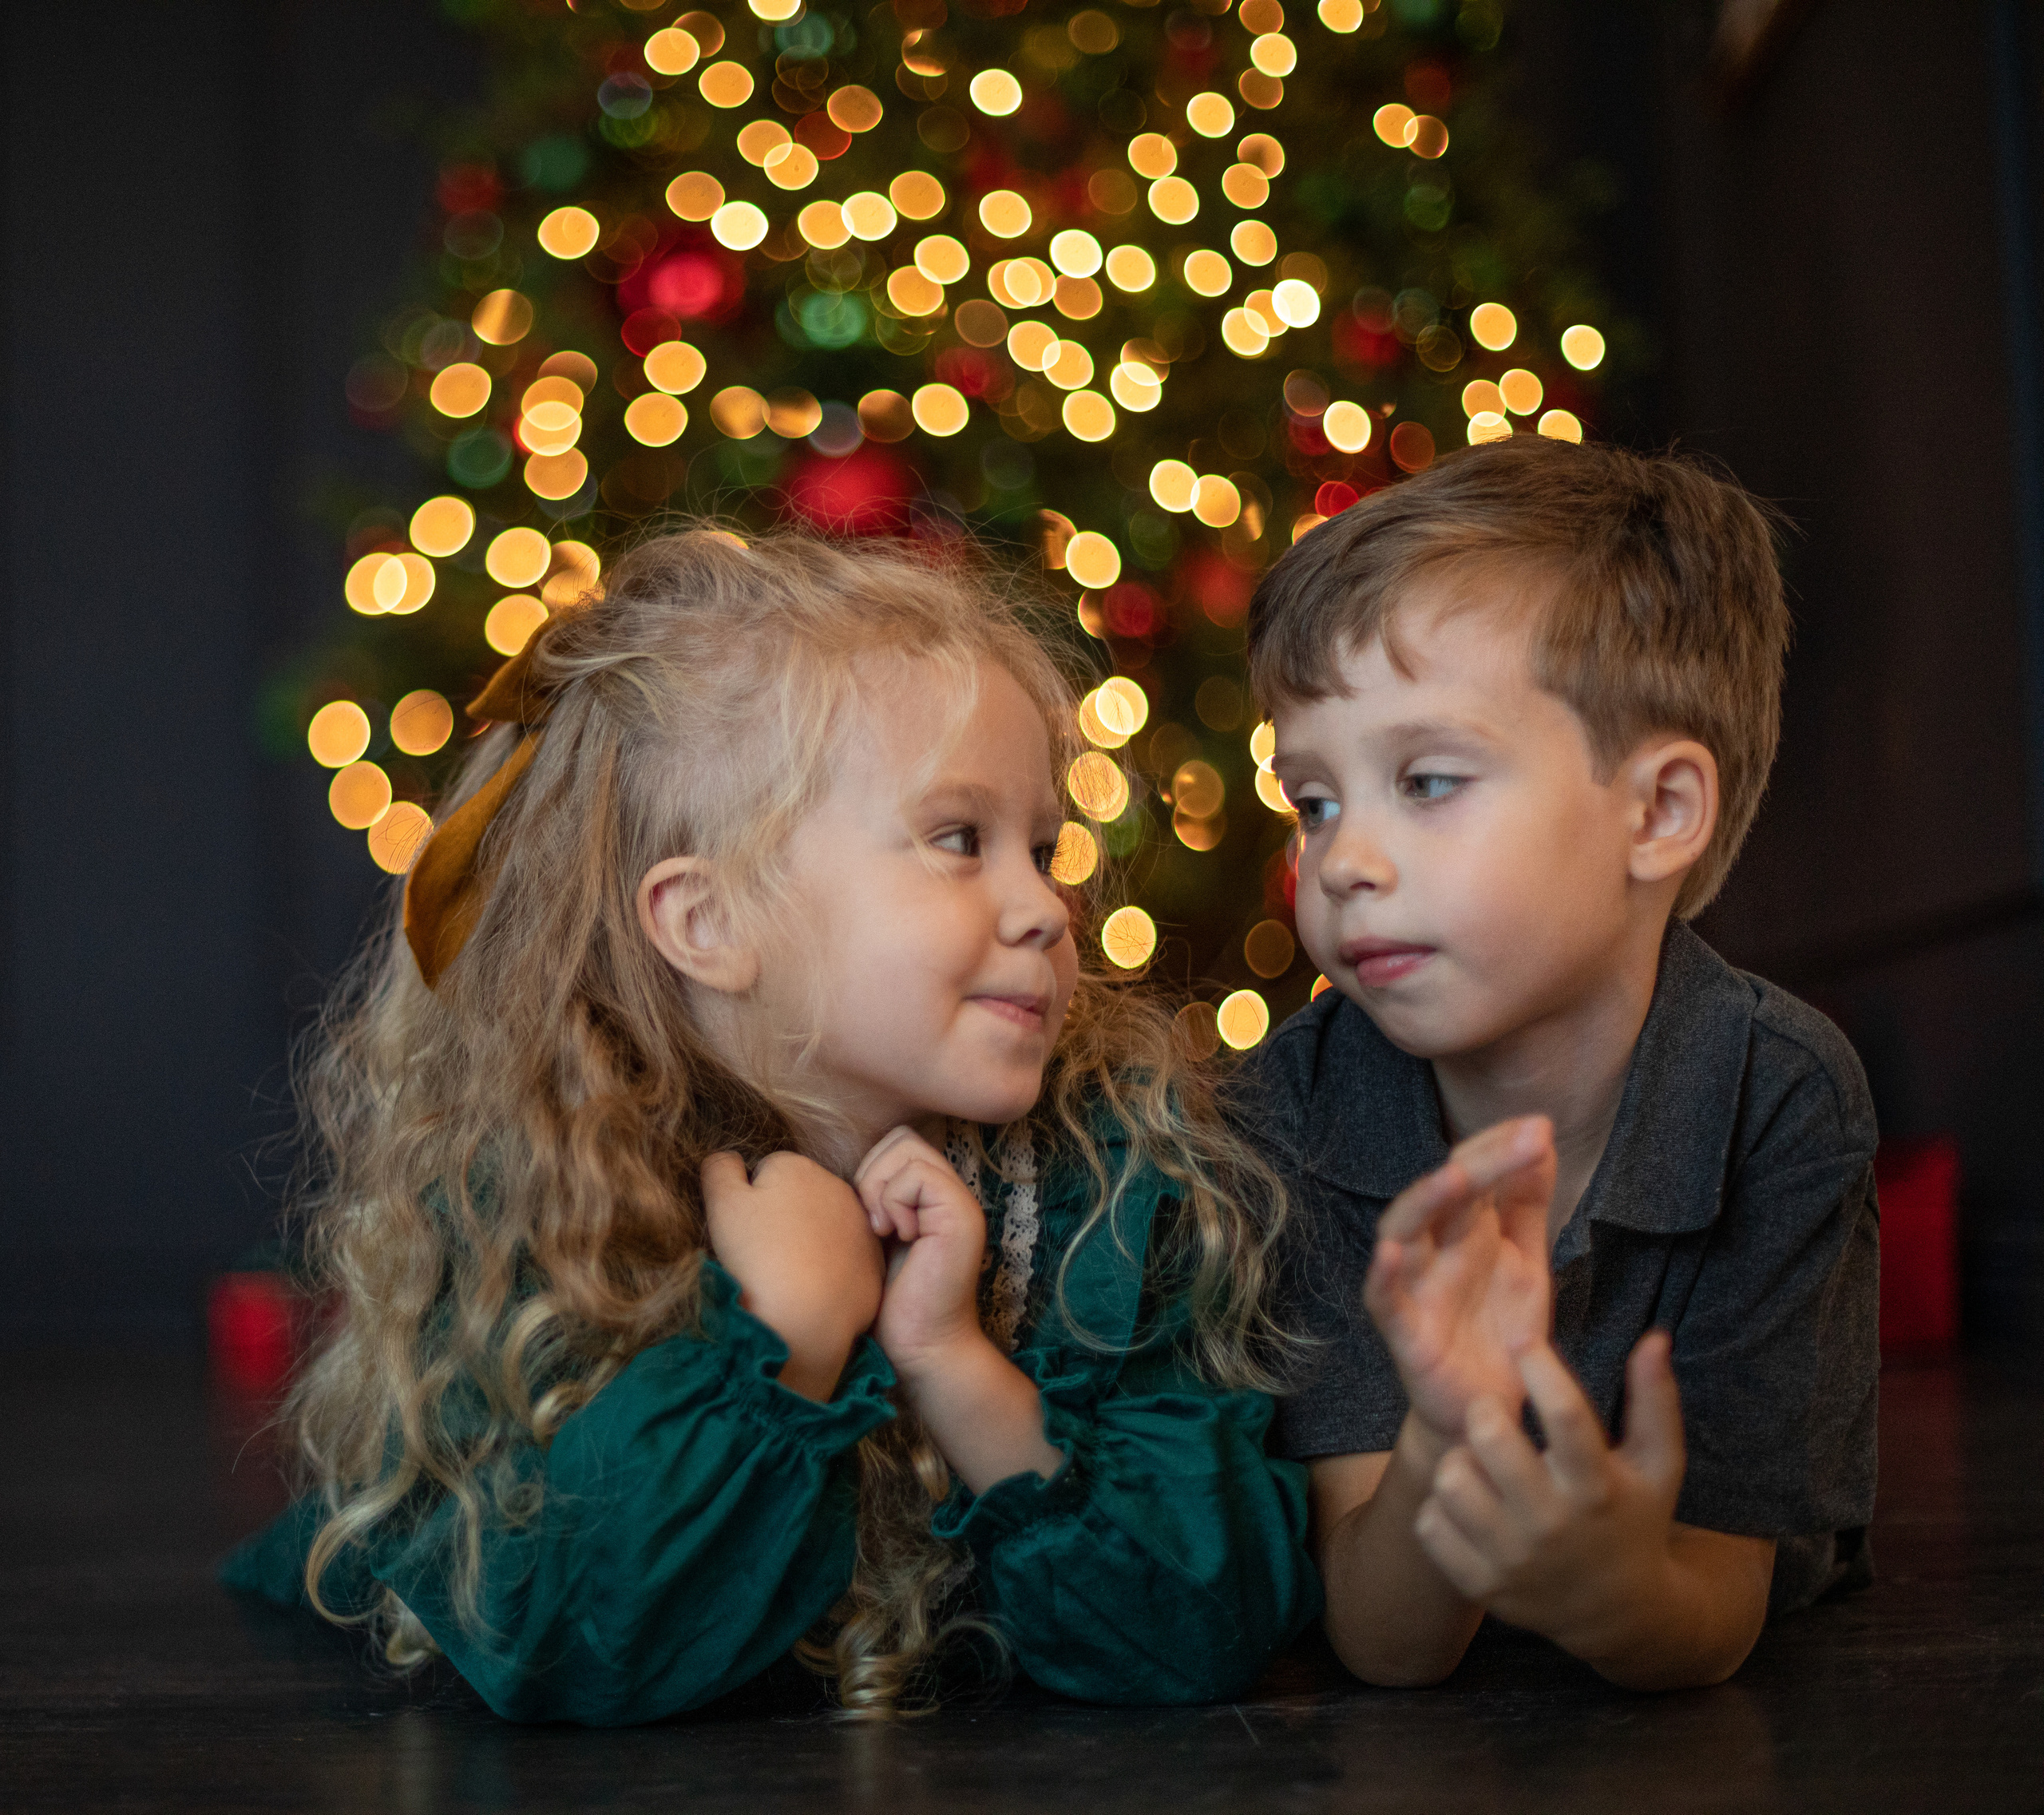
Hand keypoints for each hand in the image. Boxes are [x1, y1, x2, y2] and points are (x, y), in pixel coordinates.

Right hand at [701, 1151, 884, 1399]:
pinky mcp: (873, 1259)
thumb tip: (730, 1158)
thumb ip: (721, 1168)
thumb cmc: (757, 1258)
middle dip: (785, 1215)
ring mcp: (860, 1223)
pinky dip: (831, 1266)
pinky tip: (815, 1287)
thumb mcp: (723, 1204)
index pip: (767, 1172)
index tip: (750, 1231)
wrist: (804, 1319)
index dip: (751, 1202)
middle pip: (799, 1195)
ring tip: (790, 1272)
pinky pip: (845, 1256)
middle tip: (769, 1253)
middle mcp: (837, 1186)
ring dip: (809, 1239)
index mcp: (797, 1166)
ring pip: (824, 1224)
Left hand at [855, 1126, 1061, 1492]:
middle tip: (873, 1223)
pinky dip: (895, 1202)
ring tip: (884, 1231)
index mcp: (930, 1196)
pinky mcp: (961, 1215)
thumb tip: (831, 1175)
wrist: (921, 1348)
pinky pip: (917, 1175)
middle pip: (900, 1137)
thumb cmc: (887, 1305)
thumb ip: (869, 1203)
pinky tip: (897, 1238)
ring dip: (881, 1187)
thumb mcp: (870, 1241)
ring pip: (907, 1148)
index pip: (895, 1142)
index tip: (865, 1220)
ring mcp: (960, 1201)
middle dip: (873, 1173)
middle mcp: (951, 1191)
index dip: (871, 1170)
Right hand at [1365, 1115, 1555, 1444]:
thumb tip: (1541, 1134)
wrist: (1490, 1412)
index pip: (1473, 1170)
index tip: (1540, 1127)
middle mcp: (1435, 1249)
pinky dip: (1382, 1275)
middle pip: (1444, 1192)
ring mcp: (1415, 1287)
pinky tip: (1389, 1253)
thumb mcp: (1526, 1260)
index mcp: (1465, 1229)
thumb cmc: (1500, 1332)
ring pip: (1402, 1231)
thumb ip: (1528, 1203)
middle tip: (1524, 1139)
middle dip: (1479, 1163)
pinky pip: (1383, 1300)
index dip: (1500, 1145)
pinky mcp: (1404, 1333)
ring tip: (1454, 1176)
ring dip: (1423, 1201)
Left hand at [1414, 1334, 1686, 1660]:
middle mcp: (1553, 1524)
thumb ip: (1656, 1400)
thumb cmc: (1633, 1519)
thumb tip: (1653, 1338)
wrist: (1619, 1614)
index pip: (1565, 1414)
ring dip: (1458, 1460)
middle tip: (1491, 1412)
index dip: (1540, 1367)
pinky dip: (1439, 1507)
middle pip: (1490, 1438)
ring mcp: (1513, 1558)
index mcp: (1597, 1486)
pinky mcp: (1481, 1585)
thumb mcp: (1658, 1465)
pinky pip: (1429, 1524)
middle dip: (1485, 1410)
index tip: (1524, 1343)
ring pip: (1450, 1479)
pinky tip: (1466, 1505)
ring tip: (1478, 1462)